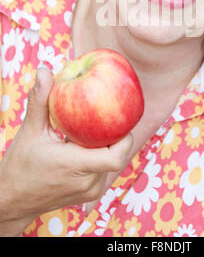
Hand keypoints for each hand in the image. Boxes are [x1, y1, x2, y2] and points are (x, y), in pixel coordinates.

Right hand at [0, 67, 132, 234]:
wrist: (12, 200)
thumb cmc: (20, 165)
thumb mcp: (30, 131)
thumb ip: (40, 100)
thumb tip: (45, 70)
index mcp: (75, 167)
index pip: (115, 157)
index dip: (124, 137)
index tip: (120, 117)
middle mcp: (88, 183)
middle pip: (117, 156)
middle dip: (116, 134)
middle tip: (111, 113)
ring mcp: (91, 191)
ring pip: (112, 163)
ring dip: (108, 145)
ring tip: (100, 125)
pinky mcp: (90, 194)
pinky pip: (105, 170)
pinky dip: (101, 154)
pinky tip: (92, 140)